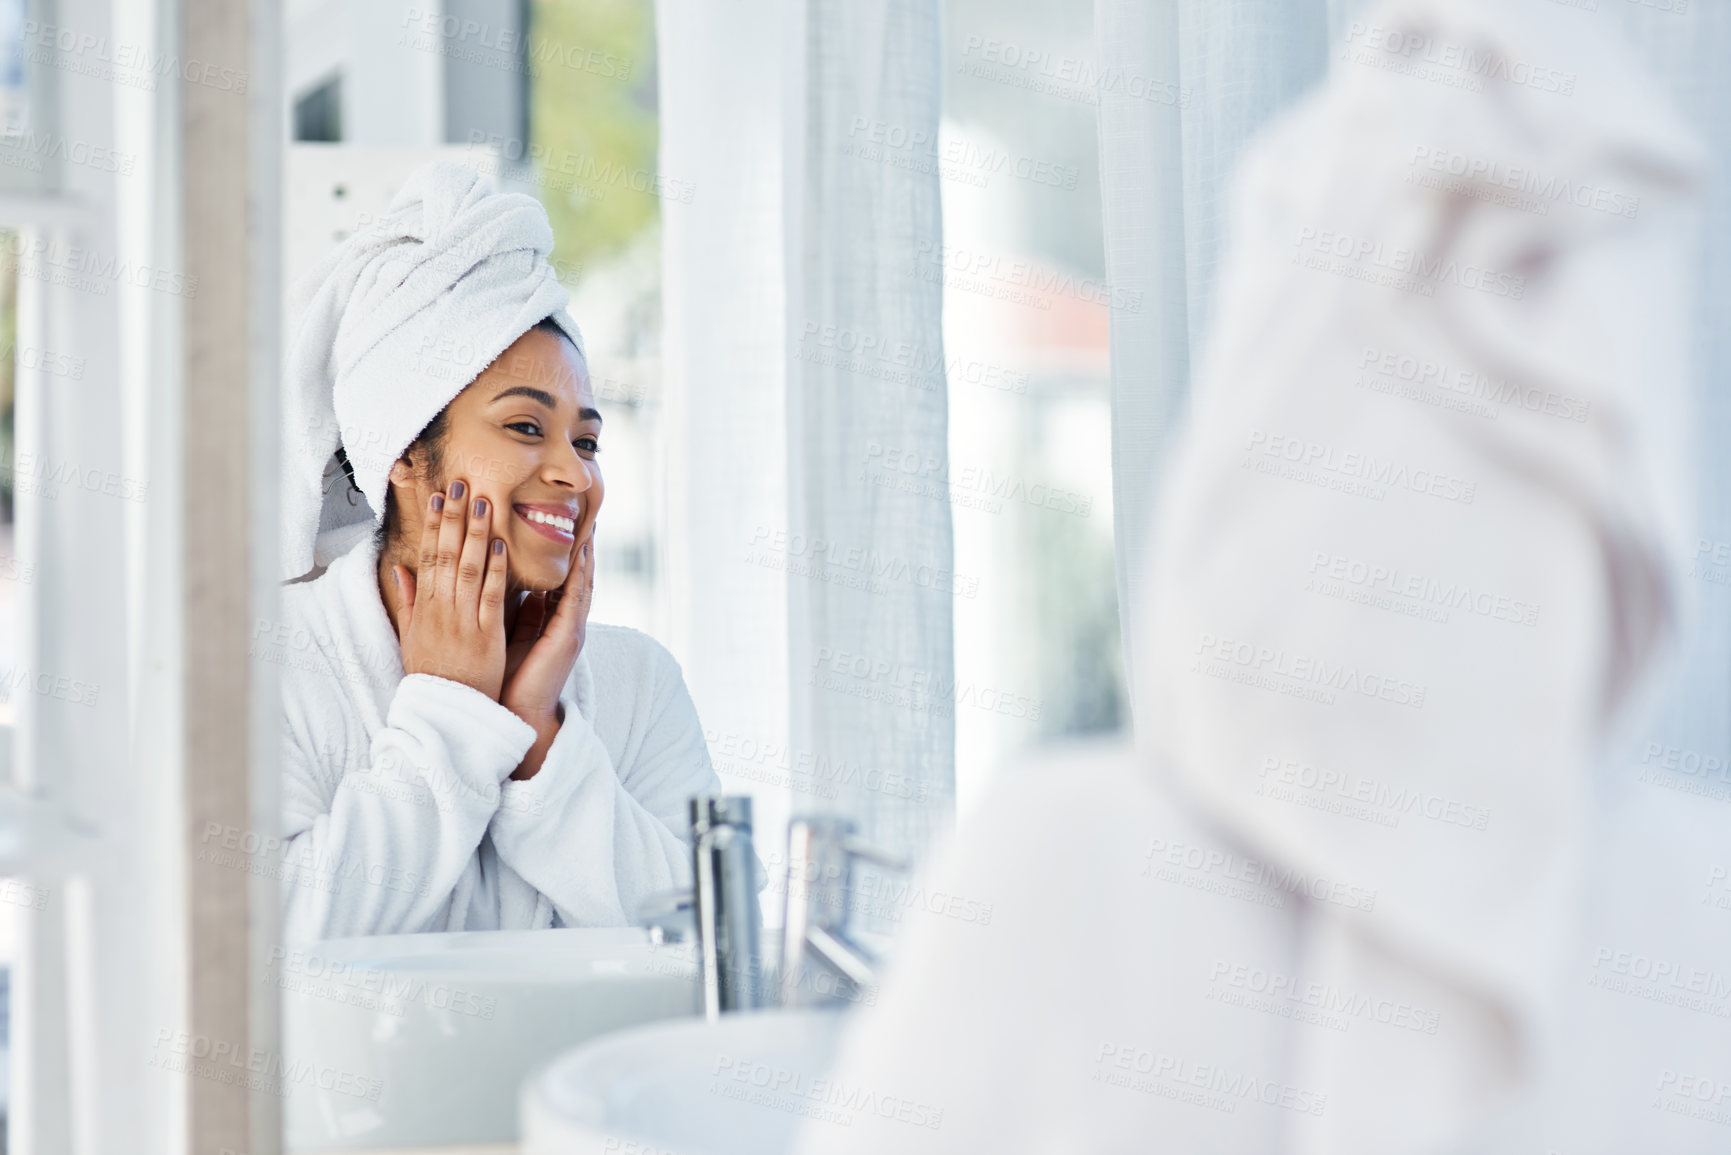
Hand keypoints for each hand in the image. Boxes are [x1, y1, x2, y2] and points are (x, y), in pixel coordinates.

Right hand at [393, 481, 508, 700]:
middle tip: (460, 484)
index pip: (428, 557)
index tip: (438, 497)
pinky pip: (489, 597)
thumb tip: (399, 569)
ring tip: (482, 502)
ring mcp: (463, 621)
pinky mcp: (486, 636)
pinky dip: (494, 570)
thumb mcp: (412, 636)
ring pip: (467, 569)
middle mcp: (441, 610)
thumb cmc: (432, 675)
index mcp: (425, 608)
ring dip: (475, 534)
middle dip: (454, 517)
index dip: (433, 525)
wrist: (446, 710)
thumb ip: (408, 601)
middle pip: (446, 554)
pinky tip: (500, 545)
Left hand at [502, 529, 594, 778]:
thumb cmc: (509, 682)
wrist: (516, 716)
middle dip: (582, 550)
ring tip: (590, 526)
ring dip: (587, 555)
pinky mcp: (568, 638)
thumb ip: (516, 614)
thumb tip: (513, 589)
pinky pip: (576, 599)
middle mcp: (566, 624)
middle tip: (586, 518)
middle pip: (578, 578)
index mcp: (551, 624)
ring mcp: (571, 630)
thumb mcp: (509, 638)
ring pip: (582, 584)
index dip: (565, 556)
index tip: (561, 527)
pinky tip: (582, 554)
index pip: (561, 582)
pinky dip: (580, 576)